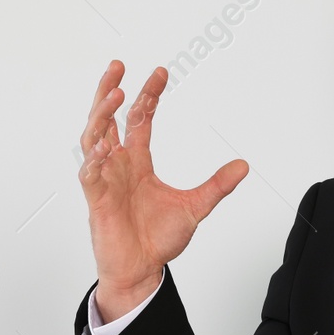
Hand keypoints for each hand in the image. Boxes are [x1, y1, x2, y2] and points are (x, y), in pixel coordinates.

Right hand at [78, 61, 248, 322]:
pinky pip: (90, 174)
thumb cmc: (158, 239)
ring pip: (93, 138)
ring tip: (115, 93)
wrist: (142, 270)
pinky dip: (94, 158)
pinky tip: (104, 144)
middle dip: (110, 91)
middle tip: (119, 64)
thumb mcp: (196, 206)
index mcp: (137, 162)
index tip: (161, 72)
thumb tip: (244, 165)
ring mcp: (104, 181)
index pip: (139, 120)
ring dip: (101, 115)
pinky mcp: (96, 201)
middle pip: (107, 119)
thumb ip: (217, 185)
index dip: (148, 95)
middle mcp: (117, 166)